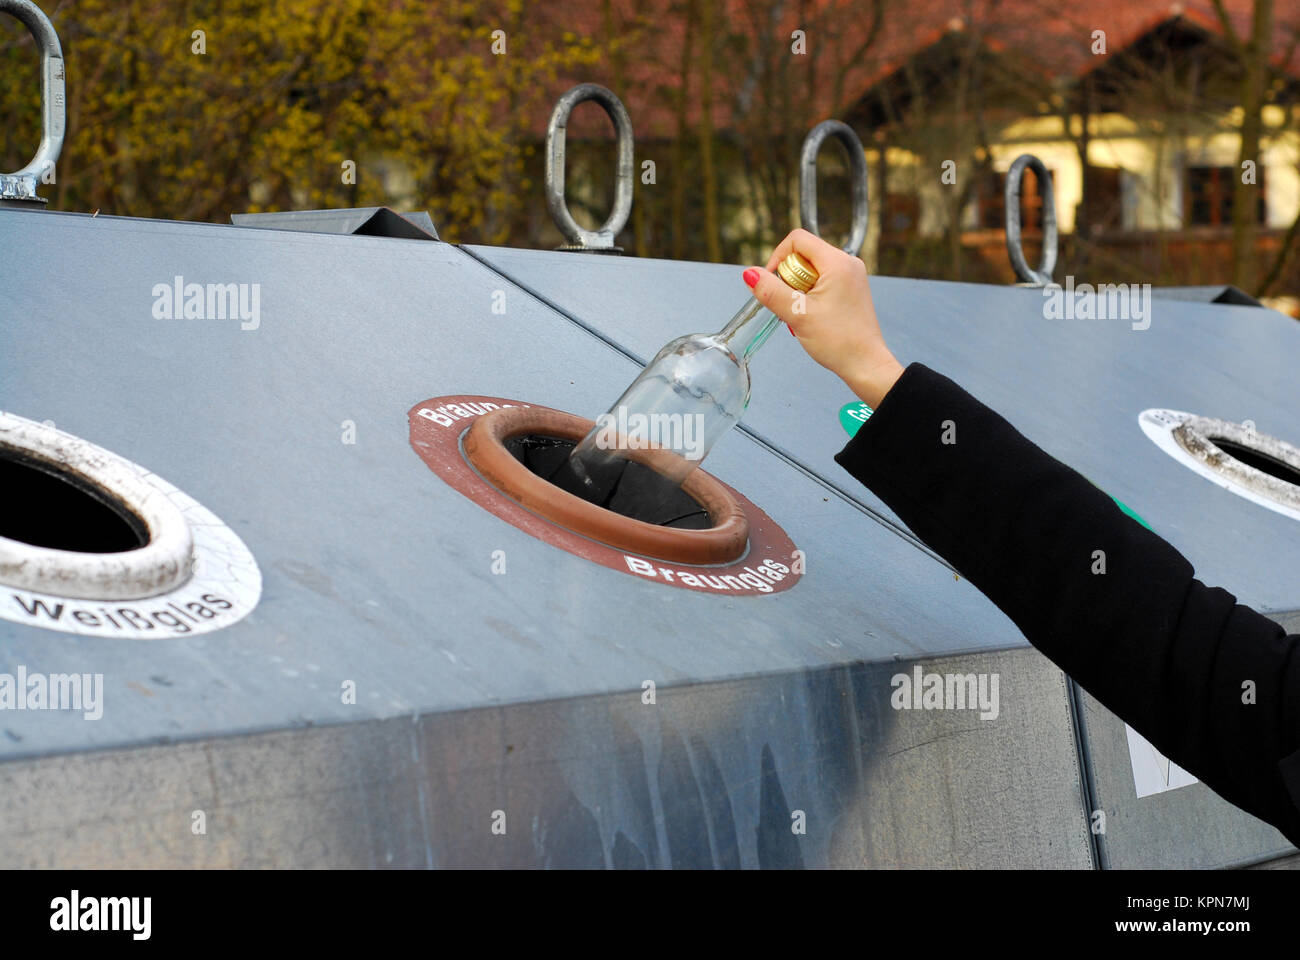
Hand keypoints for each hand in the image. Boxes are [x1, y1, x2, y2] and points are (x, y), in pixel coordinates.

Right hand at [743, 228, 903, 408]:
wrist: (865, 364)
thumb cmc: (840, 342)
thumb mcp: (798, 315)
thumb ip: (771, 292)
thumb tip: (749, 274)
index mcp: (838, 262)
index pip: (798, 240)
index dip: (778, 257)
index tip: (773, 283)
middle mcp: (847, 263)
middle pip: (804, 254)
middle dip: (789, 278)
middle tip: (791, 304)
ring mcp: (850, 276)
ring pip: (811, 269)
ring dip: (798, 289)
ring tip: (802, 313)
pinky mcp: (849, 289)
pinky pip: (821, 281)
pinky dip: (809, 295)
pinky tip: (811, 316)